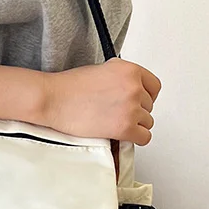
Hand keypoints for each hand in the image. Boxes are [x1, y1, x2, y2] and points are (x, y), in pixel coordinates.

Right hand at [38, 59, 161, 144]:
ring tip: (113, 122)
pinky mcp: (125, 127)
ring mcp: (131, 108)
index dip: (146, 95)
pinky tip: (122, 134)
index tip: (139, 101)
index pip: (154, 86)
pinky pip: (144, 137)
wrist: (53, 99)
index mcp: (130, 70)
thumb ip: (122, 78)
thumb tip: (132, 89)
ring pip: (147, 122)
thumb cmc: (70, 87)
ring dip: (133, 124)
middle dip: (135, 110)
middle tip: (116, 112)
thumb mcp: (102, 70)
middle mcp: (134, 87)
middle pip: (149, 106)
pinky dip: (135, 138)